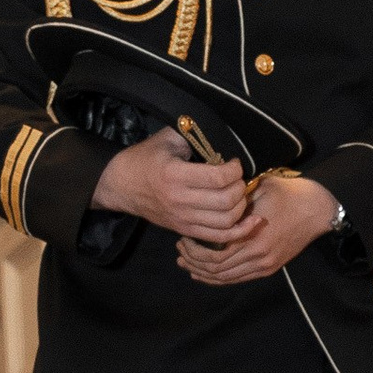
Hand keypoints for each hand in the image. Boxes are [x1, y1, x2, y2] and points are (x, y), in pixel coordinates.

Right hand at [89, 128, 252, 245]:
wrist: (120, 185)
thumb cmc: (145, 159)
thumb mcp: (166, 139)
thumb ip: (193, 136)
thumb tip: (221, 135)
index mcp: (175, 175)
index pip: (218, 178)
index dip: (234, 170)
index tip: (234, 163)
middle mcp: (180, 200)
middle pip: (226, 201)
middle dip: (240, 187)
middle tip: (238, 178)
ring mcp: (183, 218)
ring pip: (226, 221)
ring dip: (241, 207)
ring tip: (239, 194)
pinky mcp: (185, 230)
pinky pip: (219, 237)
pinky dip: (239, 232)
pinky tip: (251, 222)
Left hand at [177, 174, 339, 285]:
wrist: (318, 209)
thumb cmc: (288, 194)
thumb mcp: (258, 190)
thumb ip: (235, 203)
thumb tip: (210, 203)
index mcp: (253, 237)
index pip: (214, 255)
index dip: (194, 250)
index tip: (182, 238)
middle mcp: (257, 256)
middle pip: (216, 270)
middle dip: (194, 262)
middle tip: (180, 251)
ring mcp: (264, 265)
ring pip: (225, 278)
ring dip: (204, 273)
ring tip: (188, 264)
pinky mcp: (269, 268)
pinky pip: (238, 279)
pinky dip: (219, 279)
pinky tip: (205, 274)